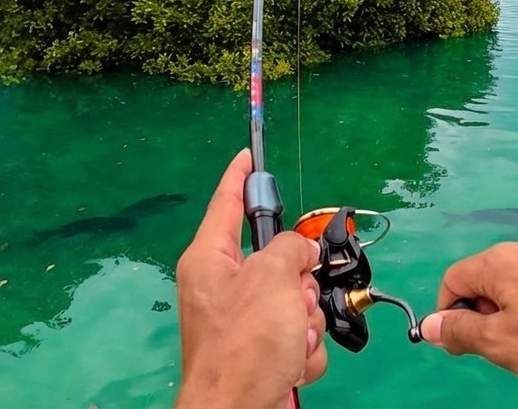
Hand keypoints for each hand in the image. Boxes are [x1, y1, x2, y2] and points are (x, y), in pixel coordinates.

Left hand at [174, 149, 327, 408]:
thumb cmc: (245, 341)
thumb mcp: (273, 277)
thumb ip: (291, 249)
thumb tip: (300, 254)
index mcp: (211, 259)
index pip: (228, 204)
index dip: (242, 176)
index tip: (248, 153)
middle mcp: (224, 287)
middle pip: (279, 259)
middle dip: (301, 281)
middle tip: (296, 296)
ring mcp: (245, 322)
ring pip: (297, 300)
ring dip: (306, 320)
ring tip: (292, 339)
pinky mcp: (263, 352)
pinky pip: (299, 334)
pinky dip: (303, 349)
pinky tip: (291, 362)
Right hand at [420, 236, 517, 408]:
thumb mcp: (501, 345)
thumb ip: (461, 332)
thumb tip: (430, 324)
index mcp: (501, 260)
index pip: (454, 279)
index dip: (449, 315)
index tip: (463, 346)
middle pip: (485, 280)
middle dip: (484, 315)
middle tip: (502, 350)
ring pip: (516, 285)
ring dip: (513, 315)